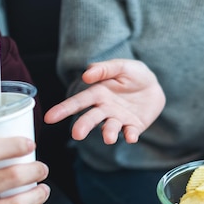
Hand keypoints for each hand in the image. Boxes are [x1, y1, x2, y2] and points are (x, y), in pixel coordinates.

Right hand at [44, 59, 165, 143]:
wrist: (154, 85)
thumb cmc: (133, 74)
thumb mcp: (120, 66)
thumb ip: (104, 69)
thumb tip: (86, 75)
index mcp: (98, 93)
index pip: (78, 102)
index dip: (63, 109)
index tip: (49, 118)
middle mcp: (105, 109)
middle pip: (91, 118)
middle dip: (84, 126)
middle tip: (77, 135)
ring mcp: (119, 119)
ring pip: (110, 128)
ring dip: (108, 133)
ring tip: (109, 138)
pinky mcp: (134, 126)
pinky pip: (131, 133)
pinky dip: (130, 136)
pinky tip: (131, 137)